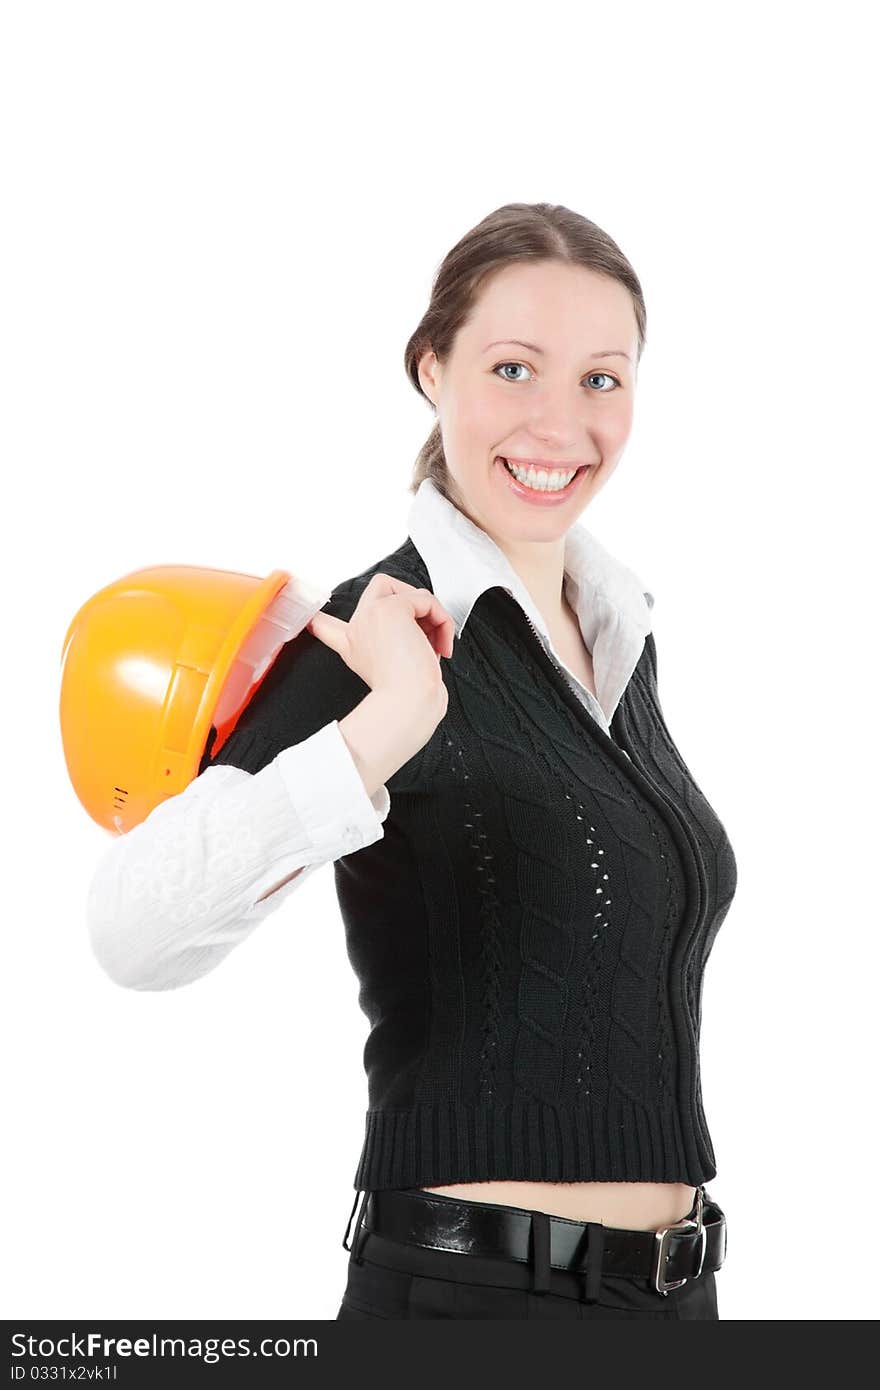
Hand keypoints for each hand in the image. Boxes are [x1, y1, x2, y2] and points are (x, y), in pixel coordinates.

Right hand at [307, 573, 453, 709]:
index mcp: (352, 643)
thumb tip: (423, 635)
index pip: (325, 624)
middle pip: (383, 586)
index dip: (317, 618)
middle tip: (427, 632)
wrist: (408, 702)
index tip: (306, 618)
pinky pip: (427, 600)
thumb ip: (400, 648)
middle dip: (413, 602)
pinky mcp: (392, 607)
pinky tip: (440, 643)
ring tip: (436, 644)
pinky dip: (443, 620)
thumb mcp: (396, 670)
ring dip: (435, 617)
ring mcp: (372, 613)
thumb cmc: (406, 695)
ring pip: (413, 593)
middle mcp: (359, 626)